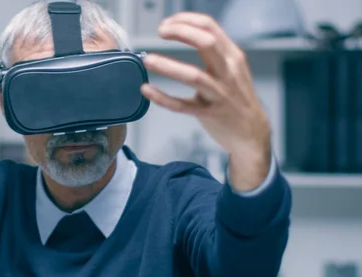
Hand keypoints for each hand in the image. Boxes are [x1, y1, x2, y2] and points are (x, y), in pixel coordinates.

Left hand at [140, 12, 271, 190]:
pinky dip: (162, 97)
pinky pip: (182, 105)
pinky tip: (147, 90)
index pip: (210, 27)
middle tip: (160, 32)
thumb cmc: (236, 98)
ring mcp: (220, 94)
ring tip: (148, 60)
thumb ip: (214, 51)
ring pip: (194, 76)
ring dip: (168, 66)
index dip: (185, 21)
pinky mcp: (209, 114)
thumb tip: (183, 33)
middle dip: (181, 32)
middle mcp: (228, 72)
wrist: (251, 133)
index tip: (167, 23)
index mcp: (233, 56)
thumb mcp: (232, 68)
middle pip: (206, 43)